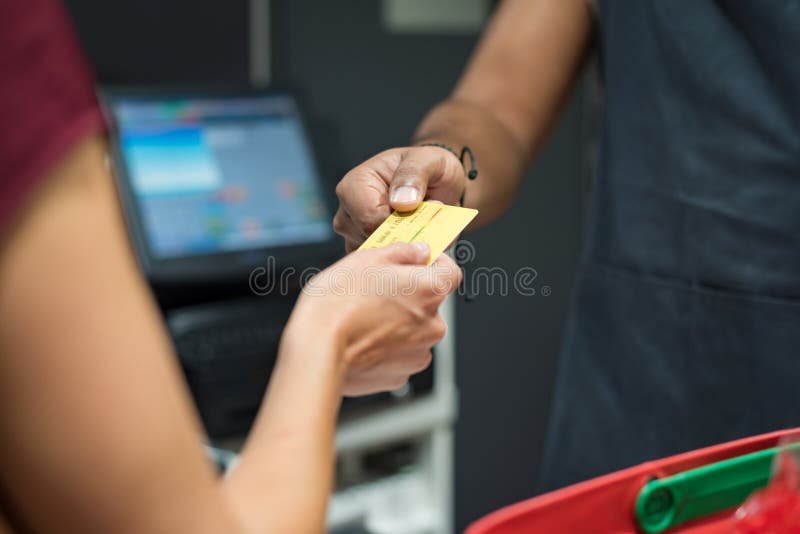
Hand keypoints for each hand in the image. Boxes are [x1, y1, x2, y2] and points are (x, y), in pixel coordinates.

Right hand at [284, 242, 461, 395]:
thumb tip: (419, 251)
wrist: (317, 350)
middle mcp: (432, 324)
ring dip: (397, 323)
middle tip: (378, 290)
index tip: (419, 262)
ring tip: (364, 318)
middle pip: (429, 303)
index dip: (436, 264)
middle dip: (409, 296)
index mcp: (429, 291)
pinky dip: (387, 347)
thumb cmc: (337, 303)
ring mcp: (418, 352)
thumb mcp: (367, 259)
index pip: (451, 272)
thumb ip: (402, 252)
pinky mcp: (401, 374)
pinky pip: (400, 354)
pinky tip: (362, 339)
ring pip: (414, 330)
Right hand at [333, 146, 466, 251]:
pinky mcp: (367, 249)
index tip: (423, 221)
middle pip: (370, 241)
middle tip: (427, 229)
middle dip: (402, 239)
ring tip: (424, 235)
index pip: (369, 220)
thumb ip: (414, 175)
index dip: (398, 226)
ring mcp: (354, 234)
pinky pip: (383, 267)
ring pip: (377, 257)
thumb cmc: (426, 167)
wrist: (434, 182)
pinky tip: (419, 247)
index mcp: (354, 186)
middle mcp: (347, 212)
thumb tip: (402, 202)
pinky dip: (405, 261)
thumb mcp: (428, 161)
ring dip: (405, 252)